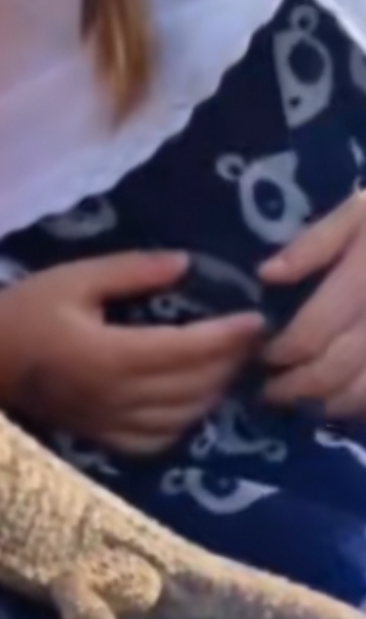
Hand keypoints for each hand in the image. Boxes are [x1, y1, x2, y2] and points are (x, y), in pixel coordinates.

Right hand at [0, 252, 265, 455]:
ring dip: (212, 392)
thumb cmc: (24, 311)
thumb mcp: (73, 278)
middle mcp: (113, 396)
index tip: (255, 320)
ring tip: (228, 366)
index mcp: (107, 354)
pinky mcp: (100, 437)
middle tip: (251, 339)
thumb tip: (184, 265)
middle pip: (191, 386)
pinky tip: (191, 403)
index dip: (226, 337)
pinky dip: (183, 424)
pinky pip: (155, 441)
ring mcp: (107, 423)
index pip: (185, 350)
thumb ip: (131, 271)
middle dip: (229, 362)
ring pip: (180, 417)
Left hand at [260, 191, 365, 415]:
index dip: (280, 351)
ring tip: (303, 402)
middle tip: (272, 390)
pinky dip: (359, 405)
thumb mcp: (361, 213)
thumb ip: (314, 243)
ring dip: (326, 404)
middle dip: (295, 387)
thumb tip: (267, 275)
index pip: (313, 331)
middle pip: (334, 369)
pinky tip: (343, 401)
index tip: (263, 354)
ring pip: (362, 392)